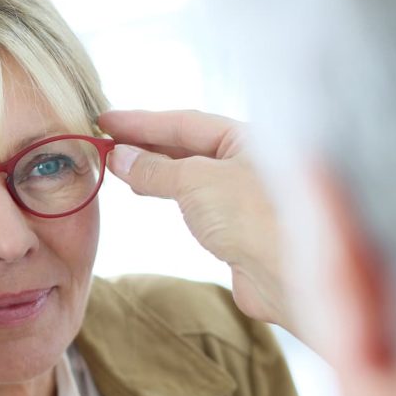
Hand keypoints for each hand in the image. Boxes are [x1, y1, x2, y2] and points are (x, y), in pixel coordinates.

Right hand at [99, 109, 291, 332]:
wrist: (289, 275)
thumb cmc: (254, 216)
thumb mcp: (196, 181)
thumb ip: (155, 168)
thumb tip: (120, 157)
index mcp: (249, 137)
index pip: (186, 122)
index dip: (142, 122)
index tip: (106, 121)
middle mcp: (250, 160)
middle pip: (188, 145)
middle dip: (145, 143)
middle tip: (106, 142)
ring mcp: (243, 193)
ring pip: (190, 173)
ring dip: (154, 168)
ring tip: (120, 166)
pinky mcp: (237, 226)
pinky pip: (194, 199)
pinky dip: (168, 192)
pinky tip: (147, 190)